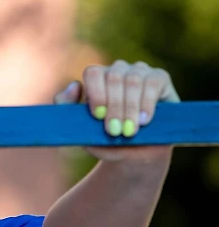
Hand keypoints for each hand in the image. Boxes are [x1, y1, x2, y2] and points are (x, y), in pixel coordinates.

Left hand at [54, 60, 179, 162]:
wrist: (133, 155)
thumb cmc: (104, 141)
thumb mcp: (82, 130)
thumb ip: (68, 109)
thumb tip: (74, 85)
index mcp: (96, 79)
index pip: (93, 73)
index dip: (96, 93)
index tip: (98, 116)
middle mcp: (117, 71)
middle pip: (113, 77)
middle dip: (114, 107)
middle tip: (114, 131)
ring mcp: (139, 72)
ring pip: (132, 80)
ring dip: (130, 109)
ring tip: (129, 131)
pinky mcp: (159, 79)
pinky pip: (152, 83)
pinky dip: (146, 103)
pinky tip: (144, 121)